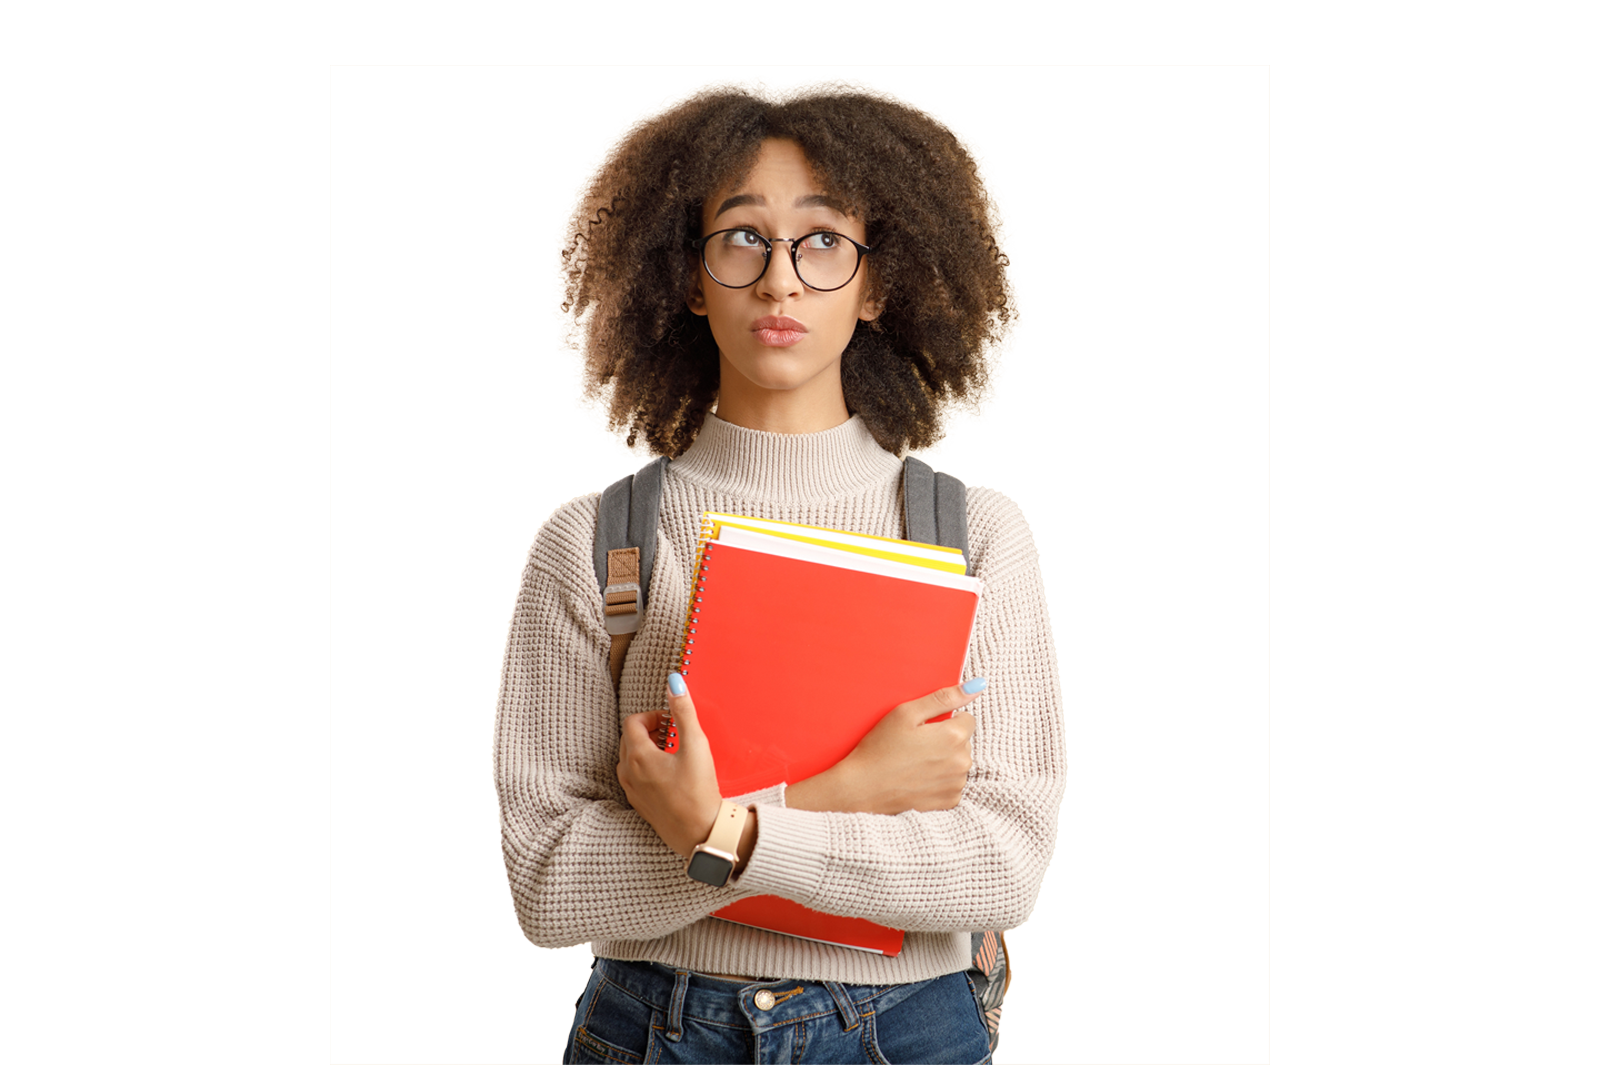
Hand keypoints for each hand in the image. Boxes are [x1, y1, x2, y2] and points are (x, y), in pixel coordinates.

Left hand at [616, 673, 735, 858]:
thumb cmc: (699, 790)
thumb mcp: (695, 745)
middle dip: (649, 730)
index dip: (652, 716)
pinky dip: (646, 768)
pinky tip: (669, 774)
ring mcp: (632, 791)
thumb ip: (683, 712)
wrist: (701, 832)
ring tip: (671, 753)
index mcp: (638, 756)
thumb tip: (674, 683)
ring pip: (629, 758)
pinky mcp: (639, 805)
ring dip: (646, 749)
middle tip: (672, 734)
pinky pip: (634, 777)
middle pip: (629, 739)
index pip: (632, 722)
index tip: (671, 722)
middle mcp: (629, 773)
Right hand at [787, 679, 984, 815]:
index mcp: (954, 736)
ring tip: (915, 763)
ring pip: (959, 763)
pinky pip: (953, 783)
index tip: (924, 728)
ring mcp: (957, 784)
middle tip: (916, 745)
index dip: (945, 720)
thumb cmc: (881, 748)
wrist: (863, 789)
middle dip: (946, 740)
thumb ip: (944, 698)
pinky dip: (941, 780)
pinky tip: (919, 778)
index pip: (967, 719)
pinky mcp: (949, 801)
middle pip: (964, 741)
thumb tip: (977, 686)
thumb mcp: (906, 713)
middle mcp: (962, 762)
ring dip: (944, 760)